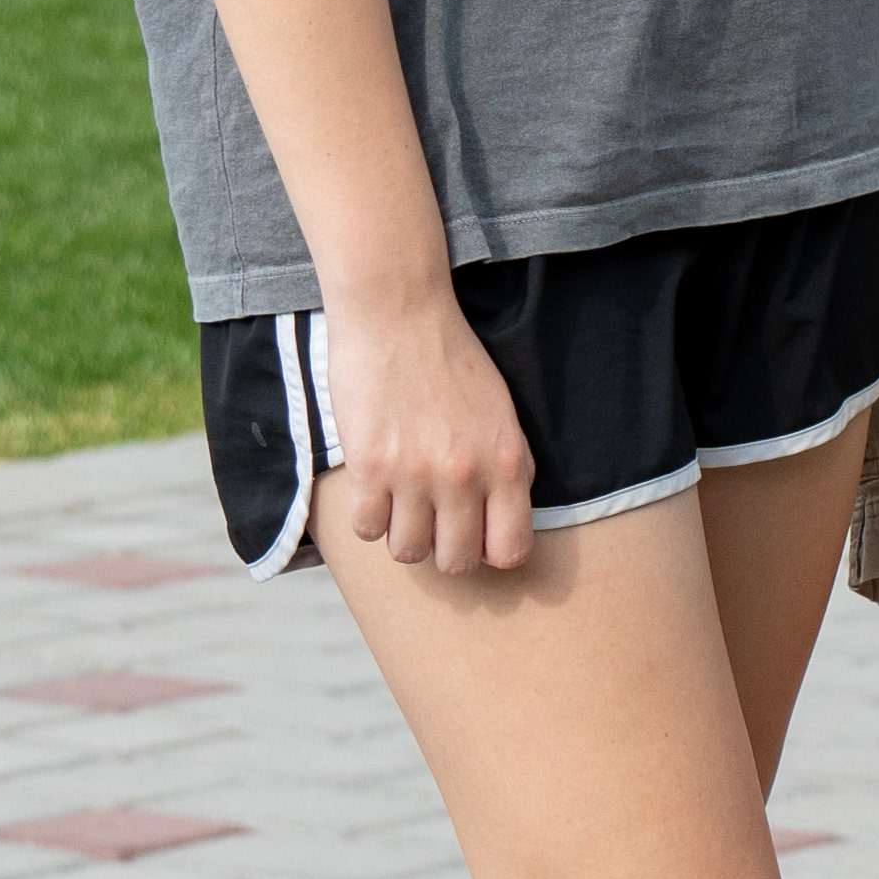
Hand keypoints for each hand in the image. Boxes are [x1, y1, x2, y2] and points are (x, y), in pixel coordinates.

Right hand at [326, 287, 543, 577]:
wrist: (399, 316)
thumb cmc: (453, 361)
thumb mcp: (501, 414)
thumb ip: (507, 467)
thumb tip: (503, 519)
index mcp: (508, 464)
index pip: (511, 551)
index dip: (491, 552)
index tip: (475, 536)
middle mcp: (466, 476)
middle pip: (456, 562)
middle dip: (443, 549)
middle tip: (432, 522)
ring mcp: (416, 475)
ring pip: (408, 552)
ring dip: (402, 535)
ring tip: (401, 504)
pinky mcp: (370, 467)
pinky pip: (367, 530)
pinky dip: (368, 517)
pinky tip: (373, 490)